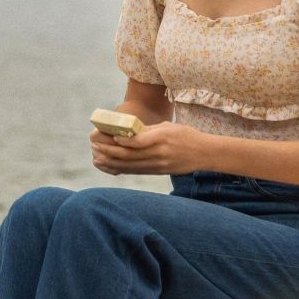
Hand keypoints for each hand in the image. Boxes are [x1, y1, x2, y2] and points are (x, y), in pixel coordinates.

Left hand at [89, 122, 209, 175]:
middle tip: (94, 145)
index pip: (139, 141)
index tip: (109, 137)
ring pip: (129, 165)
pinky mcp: (157, 172)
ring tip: (95, 157)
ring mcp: (158, 165)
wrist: (204, 154)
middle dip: (108, 151)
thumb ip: (148, 130)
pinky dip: (118, 169)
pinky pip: (134, 171)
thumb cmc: (186, 135)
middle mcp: (159, 153)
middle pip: (129, 155)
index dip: (122, 141)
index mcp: (163, 137)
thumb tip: (125, 132)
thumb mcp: (169, 126)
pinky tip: (107, 166)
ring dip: (109, 162)